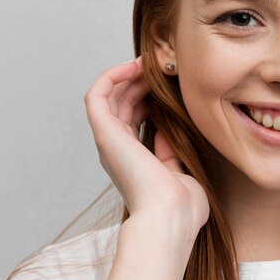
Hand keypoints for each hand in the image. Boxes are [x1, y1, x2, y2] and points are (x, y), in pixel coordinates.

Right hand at [83, 58, 209, 238]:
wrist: (171, 218)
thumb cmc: (182, 208)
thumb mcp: (181, 173)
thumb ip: (173, 152)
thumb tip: (169, 129)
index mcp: (136, 161)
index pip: (137, 119)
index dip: (150, 97)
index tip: (171, 83)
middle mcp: (119, 150)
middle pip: (123, 104)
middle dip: (141, 82)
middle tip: (163, 67)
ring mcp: (110, 141)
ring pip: (110, 97)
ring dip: (128, 75)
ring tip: (150, 62)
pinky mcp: (105, 133)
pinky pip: (97, 95)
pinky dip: (112, 76)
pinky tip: (134, 66)